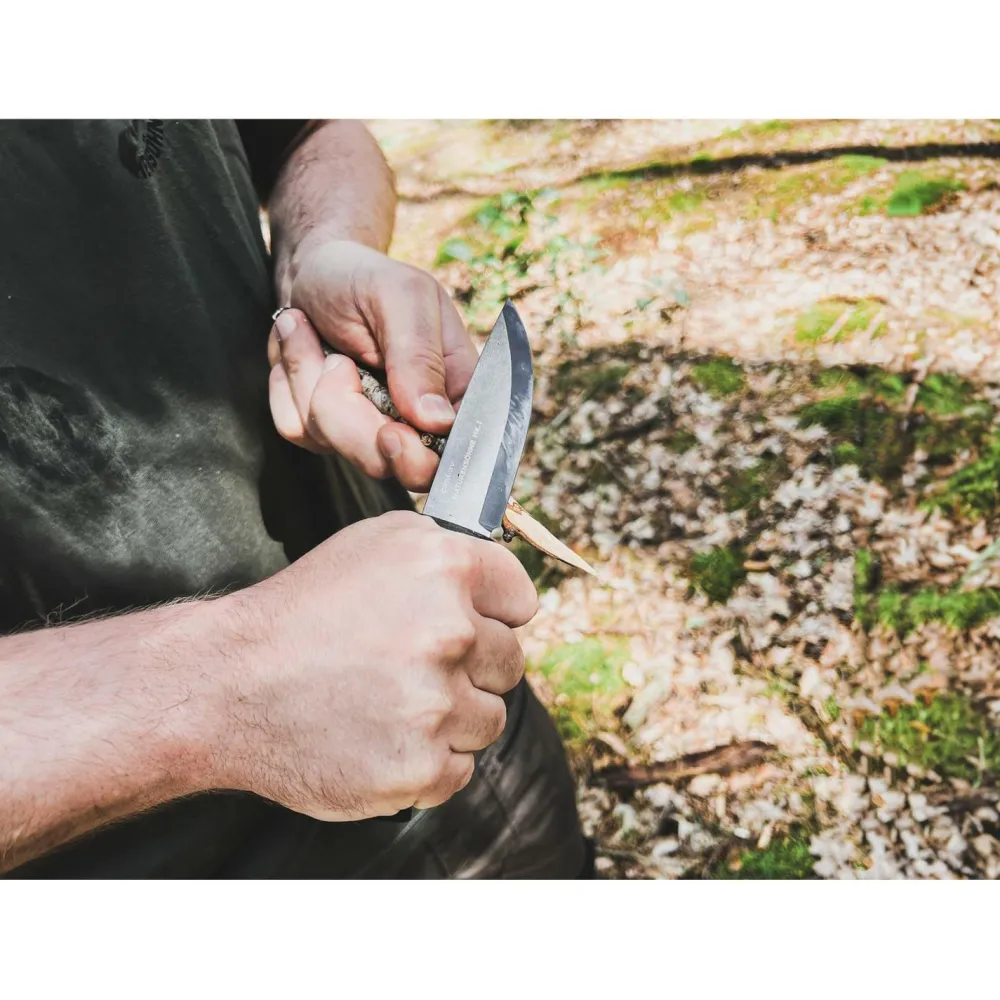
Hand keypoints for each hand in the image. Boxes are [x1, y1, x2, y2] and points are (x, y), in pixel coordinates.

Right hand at [215, 510, 537, 820]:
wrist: (227, 686)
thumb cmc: (302, 612)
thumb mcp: (374, 545)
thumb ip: (448, 554)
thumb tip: (501, 586)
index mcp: (445, 566)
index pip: (521, 600)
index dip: (494, 614)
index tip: (469, 625)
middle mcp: (450, 631)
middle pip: (509, 663)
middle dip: (470, 667)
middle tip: (410, 667)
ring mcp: (436, 704)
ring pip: (488, 720)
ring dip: (451, 718)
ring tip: (389, 703)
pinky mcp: (419, 767)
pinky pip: (458, 770)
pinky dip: (427, 763)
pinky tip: (382, 738)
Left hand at [268, 240, 478, 491]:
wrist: (313, 271)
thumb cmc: (364, 278)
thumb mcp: (401, 298)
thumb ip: (420, 357)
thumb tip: (437, 420)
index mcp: (454, 393)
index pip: (452, 456)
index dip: (419, 457)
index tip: (391, 432)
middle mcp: (416, 421)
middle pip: (388, 464)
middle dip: (350, 414)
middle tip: (337, 362)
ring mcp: (368, 430)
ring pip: (334, 444)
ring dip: (310, 381)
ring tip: (312, 333)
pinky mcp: (325, 429)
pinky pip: (297, 429)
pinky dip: (288, 384)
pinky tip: (300, 348)